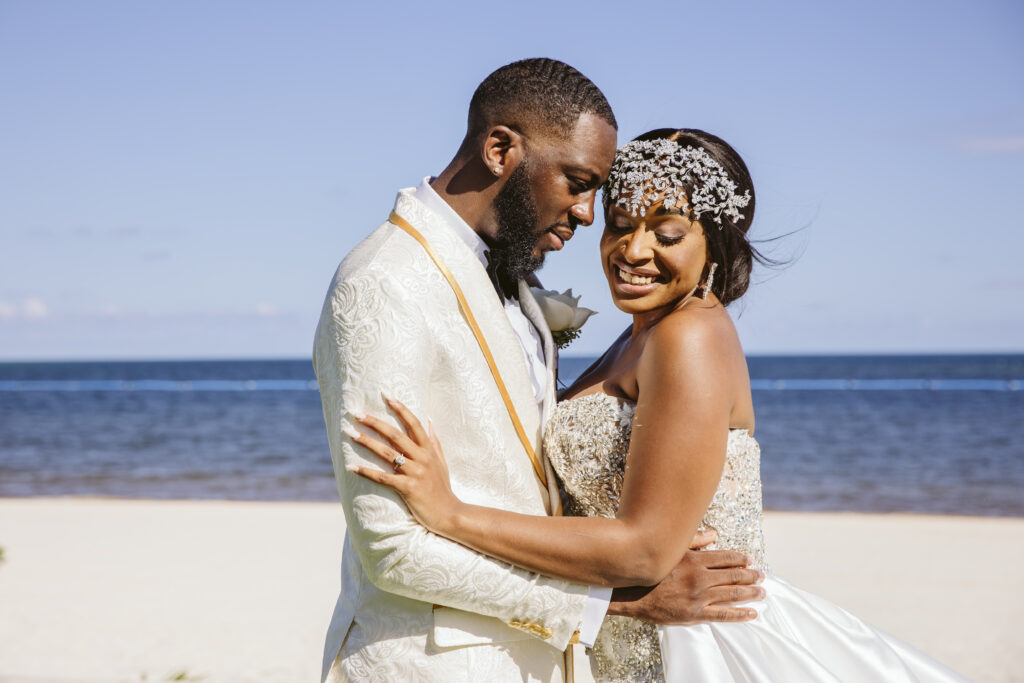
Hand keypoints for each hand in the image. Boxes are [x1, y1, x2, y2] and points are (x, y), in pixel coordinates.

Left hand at [345, 396, 459, 532]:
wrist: (449, 514)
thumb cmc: (442, 488)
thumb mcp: (441, 462)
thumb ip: (434, 441)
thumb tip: (429, 421)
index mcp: (429, 449)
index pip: (414, 423)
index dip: (400, 408)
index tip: (386, 396)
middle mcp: (422, 458)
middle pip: (396, 435)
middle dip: (375, 423)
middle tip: (357, 414)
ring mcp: (415, 473)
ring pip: (387, 453)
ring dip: (368, 442)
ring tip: (351, 434)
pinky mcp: (408, 488)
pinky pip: (384, 477)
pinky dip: (367, 472)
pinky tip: (353, 467)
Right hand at [608, 530, 763, 623]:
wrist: (631, 593)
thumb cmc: (650, 569)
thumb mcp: (671, 550)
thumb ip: (694, 541)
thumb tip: (714, 534)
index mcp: (695, 560)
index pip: (727, 558)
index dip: (741, 559)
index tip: (750, 560)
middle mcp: (701, 578)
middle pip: (734, 576)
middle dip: (751, 576)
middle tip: (762, 576)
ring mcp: (700, 597)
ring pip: (733, 594)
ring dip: (751, 593)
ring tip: (762, 591)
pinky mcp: (695, 614)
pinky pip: (723, 615)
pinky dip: (740, 614)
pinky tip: (752, 613)